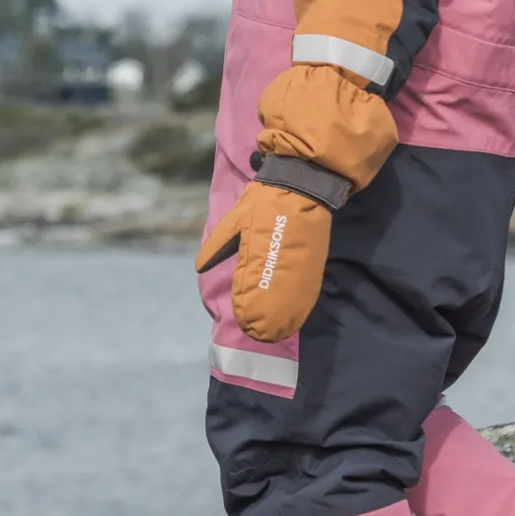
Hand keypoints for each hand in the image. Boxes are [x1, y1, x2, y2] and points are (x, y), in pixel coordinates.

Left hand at [196, 180, 332, 343]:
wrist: (301, 182)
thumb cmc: (264, 200)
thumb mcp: (235, 219)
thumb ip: (219, 244)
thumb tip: (200, 267)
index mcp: (257, 253)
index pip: (250, 290)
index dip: (247, 308)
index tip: (243, 319)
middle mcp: (280, 263)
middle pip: (274, 302)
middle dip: (266, 320)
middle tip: (258, 333)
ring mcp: (301, 265)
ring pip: (293, 301)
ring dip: (285, 317)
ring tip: (276, 332)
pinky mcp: (315, 263)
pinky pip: (307, 292)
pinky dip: (300, 306)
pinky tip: (295, 316)